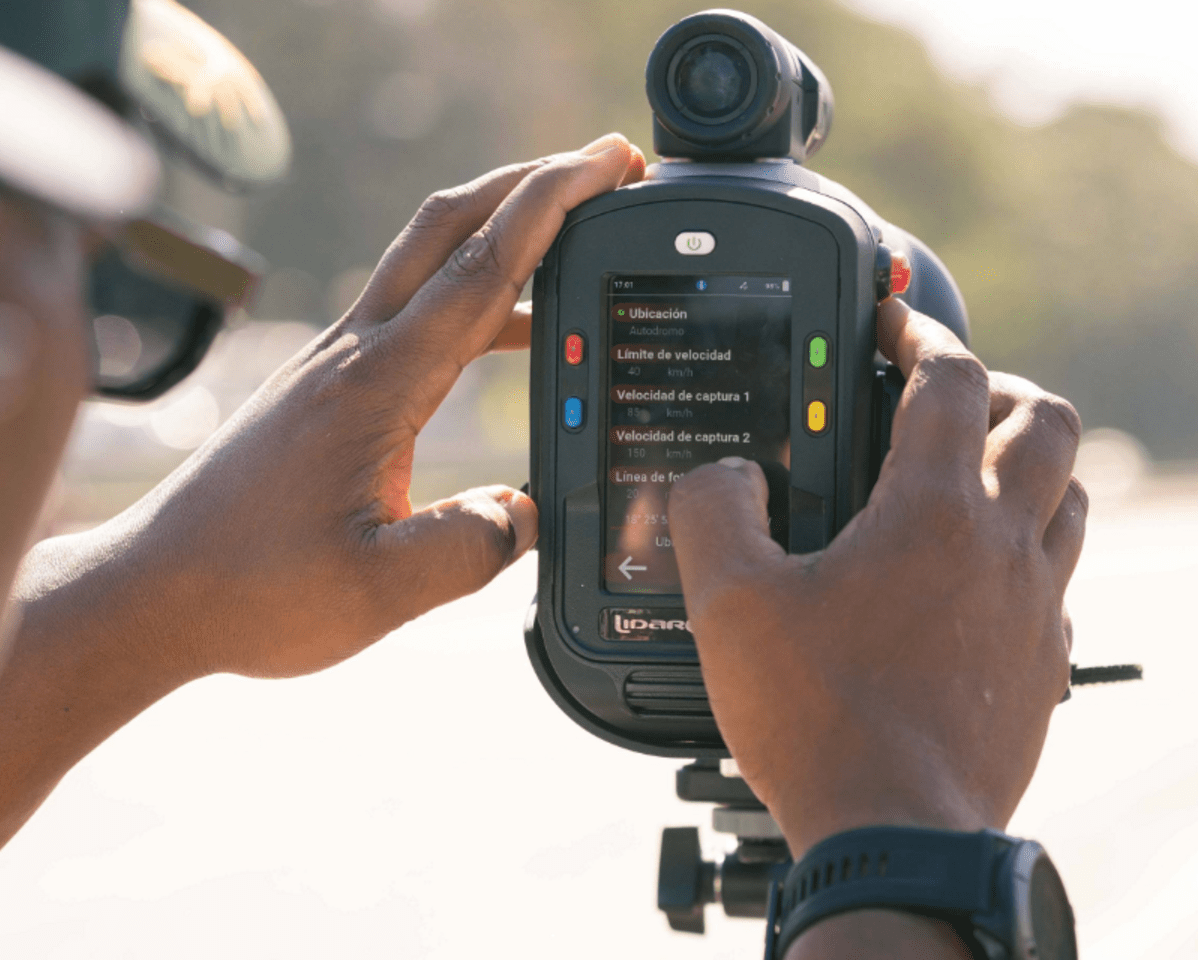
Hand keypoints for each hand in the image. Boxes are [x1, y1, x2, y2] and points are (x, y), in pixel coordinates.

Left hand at [92, 135, 645, 678]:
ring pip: (423, 264)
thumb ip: (471, 548)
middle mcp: (350, 355)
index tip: (604, 162)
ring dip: (496, 236)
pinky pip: (406, 314)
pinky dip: (466, 300)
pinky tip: (499, 336)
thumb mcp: (379, 591)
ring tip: (570, 251)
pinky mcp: (317, 388)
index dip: (551, 205)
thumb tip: (528, 511)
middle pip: (445, 227)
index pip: (479, 269)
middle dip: (527, 182)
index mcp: (376, 386)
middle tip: (597, 169)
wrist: (153, 591)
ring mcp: (328, 364)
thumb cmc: (250, 590)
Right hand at [668, 298, 1085, 858]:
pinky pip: (1055, 578)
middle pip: (1044, 420)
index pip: (948, 379)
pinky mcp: (1041, 664)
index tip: (895, 323)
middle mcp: (1002, 547)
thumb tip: (719, 475)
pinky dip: (1025, 550)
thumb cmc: (821, 721)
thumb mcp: (729, 605)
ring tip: (967, 474)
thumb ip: (711, 513)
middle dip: (996, 387)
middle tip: (943, 396)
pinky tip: (972, 577)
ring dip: (1025, 465)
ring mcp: (1033, 607)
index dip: (921, 332)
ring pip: (1069, 495)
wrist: (895, 835)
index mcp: (932, 512)